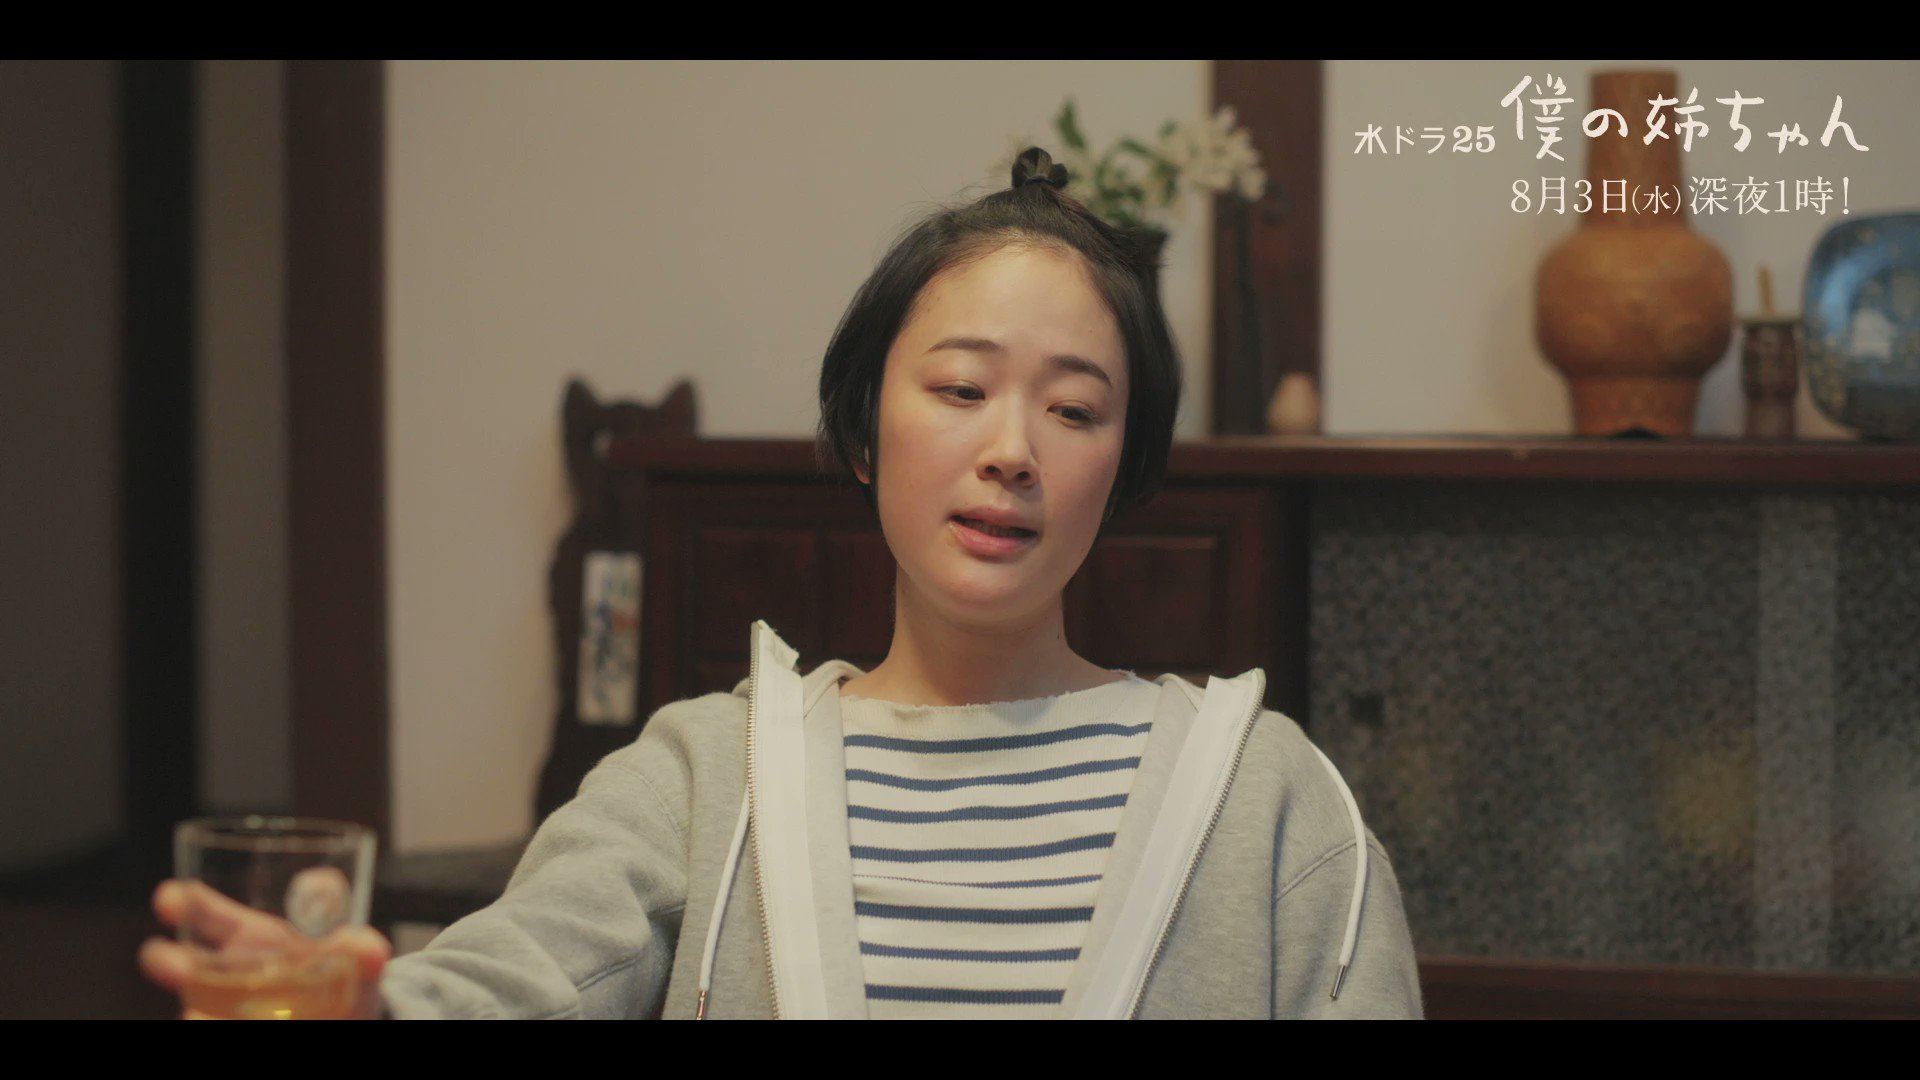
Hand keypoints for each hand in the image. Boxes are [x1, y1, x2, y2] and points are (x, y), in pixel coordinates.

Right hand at [139, 879, 392, 1018]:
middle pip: (180, 960)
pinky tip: (210, 1021)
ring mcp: (218, 1005)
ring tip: (196, 1010)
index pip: (209, 913)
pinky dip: (205, 1021)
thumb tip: (372, 951)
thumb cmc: (343, 982)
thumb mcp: (358, 963)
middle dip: (169, 962)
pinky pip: (203, 1021)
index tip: (169, 898)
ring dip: (191, 1007)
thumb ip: (363, 953)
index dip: (186, 901)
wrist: (341, 1018)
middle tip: (174, 967)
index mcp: (249, 937)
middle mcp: (224, 972)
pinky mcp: (213, 1023)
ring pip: (192, 1004)